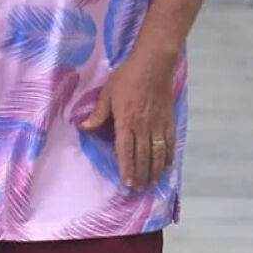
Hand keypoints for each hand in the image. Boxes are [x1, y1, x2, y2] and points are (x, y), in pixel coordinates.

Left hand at [81, 55, 175, 190]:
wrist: (154, 63)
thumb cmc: (127, 76)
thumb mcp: (107, 93)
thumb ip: (98, 113)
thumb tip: (83, 127)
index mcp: (126, 121)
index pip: (126, 151)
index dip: (127, 168)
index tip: (127, 183)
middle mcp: (143, 127)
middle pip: (143, 156)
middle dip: (141, 175)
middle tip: (139, 189)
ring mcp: (158, 124)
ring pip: (158, 153)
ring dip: (156, 170)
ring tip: (152, 183)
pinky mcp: (168, 120)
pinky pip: (169, 142)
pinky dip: (169, 156)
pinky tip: (167, 166)